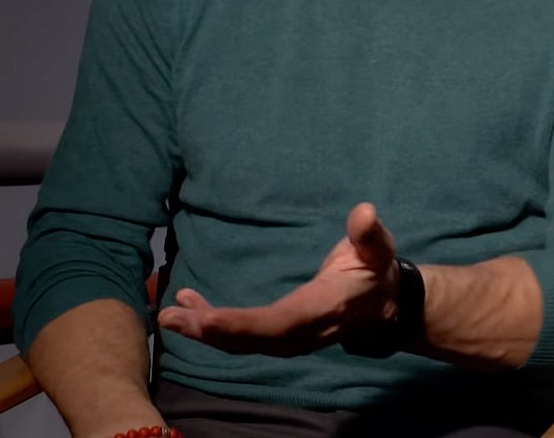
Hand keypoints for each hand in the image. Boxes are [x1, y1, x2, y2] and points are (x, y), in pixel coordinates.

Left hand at [156, 202, 398, 355]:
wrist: (383, 305)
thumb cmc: (375, 271)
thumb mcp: (379, 249)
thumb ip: (370, 234)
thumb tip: (363, 212)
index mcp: (322, 309)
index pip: (279, 324)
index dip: (243, 325)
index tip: (208, 320)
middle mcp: (302, 332)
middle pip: (251, 340)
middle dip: (209, 331)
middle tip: (169, 317)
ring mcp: (289, 338)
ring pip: (242, 342)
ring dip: (204, 330)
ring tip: (170, 315)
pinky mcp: (279, 335)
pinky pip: (243, 336)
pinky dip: (213, 326)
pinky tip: (189, 305)